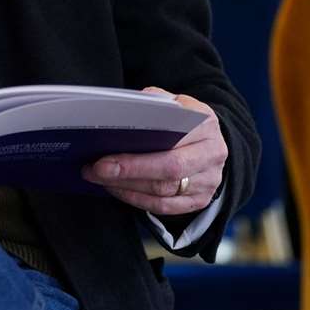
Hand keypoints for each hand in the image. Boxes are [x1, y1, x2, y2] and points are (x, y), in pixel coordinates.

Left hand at [83, 88, 226, 213]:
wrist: (208, 139)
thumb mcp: (173, 102)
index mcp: (205, 123)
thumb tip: (122, 112)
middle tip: (96, 171)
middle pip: (169, 171)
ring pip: (165, 192)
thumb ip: (152, 102)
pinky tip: (117, 189)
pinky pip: (166, 207)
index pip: (171, 142)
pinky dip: (137, 200)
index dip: (137, 154)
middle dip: (128, 172)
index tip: (104, 156)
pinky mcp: (201, 199)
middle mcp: (213, 153)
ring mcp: (209, 180)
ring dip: (127, 187)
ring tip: (100, 178)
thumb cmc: (182, 119)